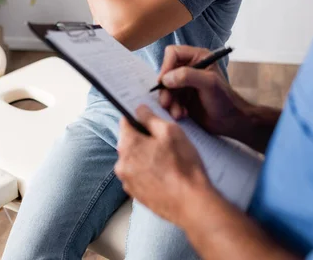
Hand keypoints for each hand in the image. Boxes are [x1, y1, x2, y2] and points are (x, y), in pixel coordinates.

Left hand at [115, 105, 210, 225]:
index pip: (125, 121)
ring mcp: (127, 181)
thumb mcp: (170, 131)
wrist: (191, 203)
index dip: (138, 117)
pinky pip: (138, 174)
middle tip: (165, 142)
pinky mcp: (135, 195)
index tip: (150, 120)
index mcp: (127, 145)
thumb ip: (150, 117)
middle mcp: (121, 164)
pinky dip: (147, 171)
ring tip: (167, 160)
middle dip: (143, 138)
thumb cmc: (182, 165)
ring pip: (134, 158)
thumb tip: (139, 110)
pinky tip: (165, 174)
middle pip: (129, 141)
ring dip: (145, 155)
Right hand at [158, 45, 249, 137]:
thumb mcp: (209, 84)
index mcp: (197, 57)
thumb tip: (166, 78)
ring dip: (169, 102)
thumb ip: (188, 76)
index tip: (164, 82)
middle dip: (166, 89)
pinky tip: (182, 114)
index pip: (173, 53)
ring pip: (165, 88)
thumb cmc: (224, 99)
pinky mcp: (182, 96)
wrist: (230, 121)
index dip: (166, 66)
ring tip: (178, 113)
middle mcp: (189, 67)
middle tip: (167, 103)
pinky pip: (169, 99)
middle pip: (166, 72)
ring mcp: (184, 82)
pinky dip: (173, 108)